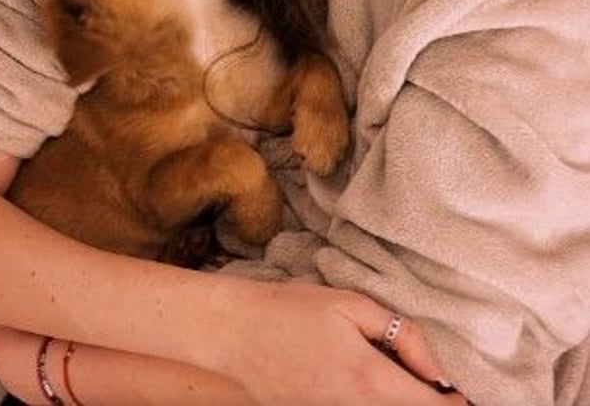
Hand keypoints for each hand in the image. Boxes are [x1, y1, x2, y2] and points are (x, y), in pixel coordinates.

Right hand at [218, 282, 464, 404]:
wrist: (232, 331)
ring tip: (392, 369)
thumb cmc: (289, 310)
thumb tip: (439, 369)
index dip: (458, 403)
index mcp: (370, 381)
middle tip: (432, 376)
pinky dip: (369, 398)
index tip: (467, 390)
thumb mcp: (350, 305)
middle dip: (428, 399)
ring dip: (396, 397)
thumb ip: (403, 335)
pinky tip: (356, 372)